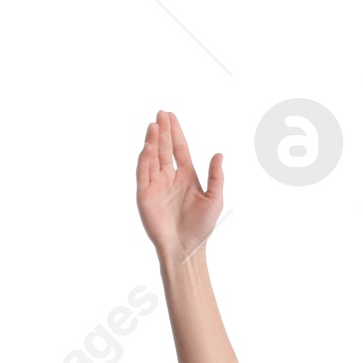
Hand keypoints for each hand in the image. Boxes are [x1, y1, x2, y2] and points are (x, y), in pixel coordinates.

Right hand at [136, 109, 223, 263]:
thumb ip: (216, 177)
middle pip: (164, 149)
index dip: (175, 133)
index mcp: (186, 177)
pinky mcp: (145, 194)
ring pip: (152, 157)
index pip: (179, 149)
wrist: (186, 249)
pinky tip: (148, 145)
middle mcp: (169, 178)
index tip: (171, 116)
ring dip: (152, 140)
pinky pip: (143, 172)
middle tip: (161, 113)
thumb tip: (219, 154)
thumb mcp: (214, 200)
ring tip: (154, 124)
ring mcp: (156, 185)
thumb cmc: (202, 228)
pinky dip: (145, 158)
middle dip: (162, 131)